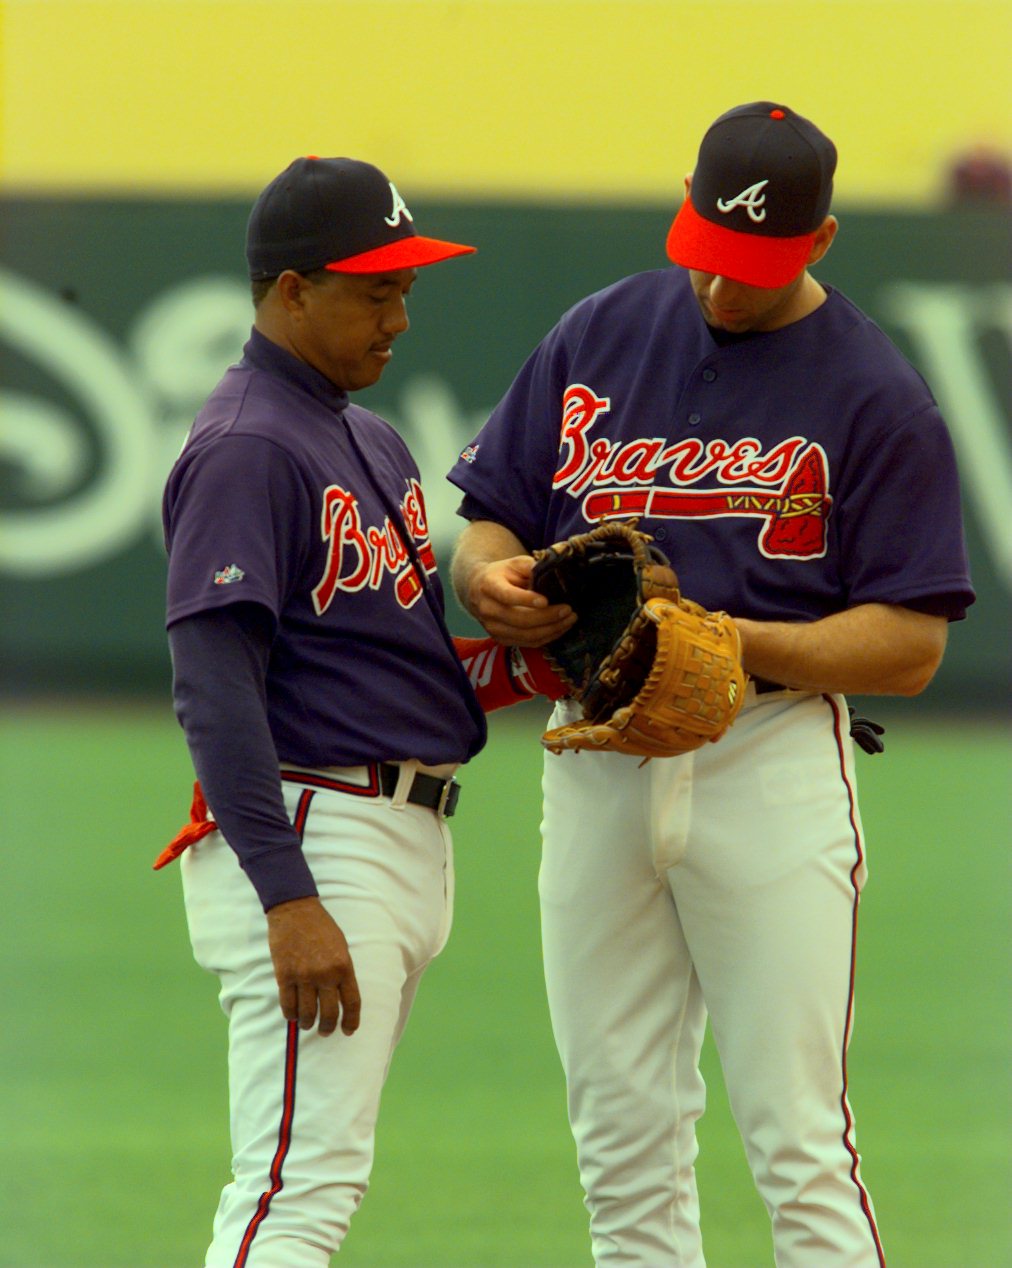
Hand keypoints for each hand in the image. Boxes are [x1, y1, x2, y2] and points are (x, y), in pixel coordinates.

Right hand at [266, 896, 360, 1036]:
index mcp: (343, 966)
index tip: (348, 1031)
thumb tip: (340, 996)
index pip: (351, 1002)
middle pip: (329, 1013)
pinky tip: (293, 1016)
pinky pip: (287, 1004)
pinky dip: (290, 1015)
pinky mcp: (284, 975)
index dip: (351, 1021)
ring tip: (308, 1025)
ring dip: (308, 1023)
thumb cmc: (321, 927)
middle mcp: (325, 974)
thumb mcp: (341, 947)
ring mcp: (303, 976)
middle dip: (327, 1027)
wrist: (296, 911)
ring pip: (307, 1013)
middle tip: (325, 1032)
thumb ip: (342, 971)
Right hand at [468, 555, 575, 646]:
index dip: (526, 600)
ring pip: (526, 635)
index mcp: (489, 586)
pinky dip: (547, 637)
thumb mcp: (514, 563)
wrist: (479, 590)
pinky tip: (560, 628)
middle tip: (568, 610)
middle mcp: (487, 609)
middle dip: (548, 617)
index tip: (546, 600)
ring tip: (569, 619)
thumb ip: (532, 566)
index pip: (507, 596)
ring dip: (552, 629)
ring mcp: (493, 627)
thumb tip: (554, 571)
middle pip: (519, 619)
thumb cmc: (502, 575)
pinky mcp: (501, 639)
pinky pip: (527, 643)